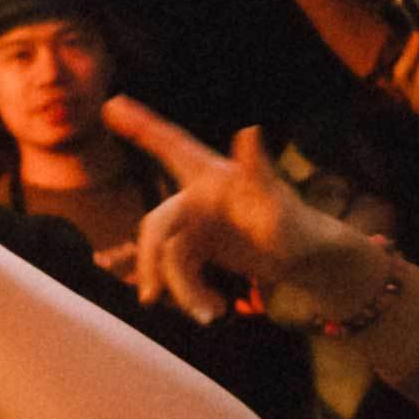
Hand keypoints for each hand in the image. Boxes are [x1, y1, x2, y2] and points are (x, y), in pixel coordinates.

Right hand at [106, 99, 381, 324]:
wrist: (308, 262)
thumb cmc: (298, 227)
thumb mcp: (276, 206)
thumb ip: (256, 171)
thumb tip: (249, 130)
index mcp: (212, 177)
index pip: (171, 144)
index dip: (140, 124)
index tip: (110, 103)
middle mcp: (198, 196)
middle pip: (156, 224)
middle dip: (152, 262)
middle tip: (151, 299)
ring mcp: (197, 224)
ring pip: (167, 257)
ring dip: (184, 290)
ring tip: (213, 315)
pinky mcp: (200, 248)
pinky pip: (180, 273)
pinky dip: (193, 295)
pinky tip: (215, 311)